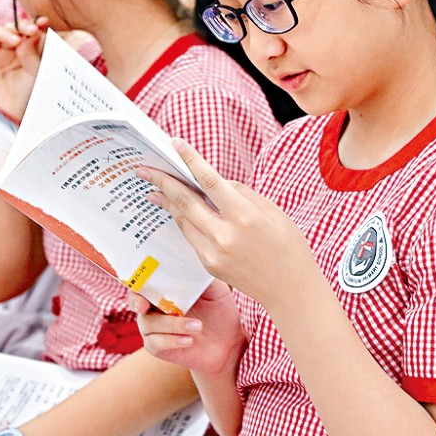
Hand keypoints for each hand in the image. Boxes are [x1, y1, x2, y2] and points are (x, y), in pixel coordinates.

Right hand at [0, 18, 47, 121]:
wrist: (11, 117)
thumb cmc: (25, 96)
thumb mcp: (35, 74)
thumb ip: (33, 55)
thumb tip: (30, 36)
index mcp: (22, 48)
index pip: (24, 30)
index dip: (32, 24)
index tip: (42, 23)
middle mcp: (4, 49)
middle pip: (7, 28)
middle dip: (18, 27)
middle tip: (30, 31)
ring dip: (1, 31)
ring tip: (15, 40)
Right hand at [128, 279, 245, 374]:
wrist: (228, 344)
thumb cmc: (219, 312)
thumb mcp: (217, 292)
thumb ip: (204, 278)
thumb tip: (195, 262)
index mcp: (165, 290)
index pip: (143, 282)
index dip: (138, 282)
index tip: (143, 285)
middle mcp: (155, 307)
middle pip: (137, 301)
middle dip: (139, 302)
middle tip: (146, 306)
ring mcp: (154, 328)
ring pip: (148, 323)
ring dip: (172, 324)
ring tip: (197, 326)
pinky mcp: (157, 347)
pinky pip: (155, 343)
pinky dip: (171, 340)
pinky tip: (189, 340)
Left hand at [136, 138, 314, 307]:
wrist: (291, 291)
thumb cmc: (288, 246)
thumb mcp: (273, 211)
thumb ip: (242, 194)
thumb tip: (216, 183)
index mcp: (244, 216)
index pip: (210, 181)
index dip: (190, 160)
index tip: (175, 144)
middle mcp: (224, 235)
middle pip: (185, 201)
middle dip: (162, 182)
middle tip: (144, 169)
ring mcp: (214, 252)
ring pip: (183, 219)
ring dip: (167, 202)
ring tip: (153, 188)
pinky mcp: (209, 264)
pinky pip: (190, 236)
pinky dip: (183, 220)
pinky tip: (176, 210)